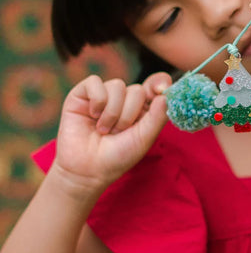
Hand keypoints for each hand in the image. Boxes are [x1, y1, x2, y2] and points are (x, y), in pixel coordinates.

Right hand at [52, 72, 171, 192]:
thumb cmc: (118, 156)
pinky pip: (95, 82)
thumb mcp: (144, 138)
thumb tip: (166, 95)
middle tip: (118, 132)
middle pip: (137, 90)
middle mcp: (125, 98)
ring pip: (117, 86)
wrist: (86, 171)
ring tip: (104, 130)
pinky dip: (97, 100)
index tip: (162, 90)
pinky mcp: (82, 94)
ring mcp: (104, 94)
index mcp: (143, 107)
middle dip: (129, 114)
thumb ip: (157, 117)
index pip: (156, 84)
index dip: (160, 82)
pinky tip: (92, 115)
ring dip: (112, 112)